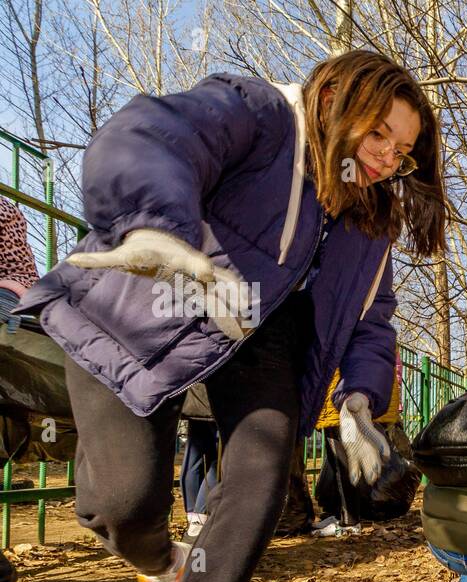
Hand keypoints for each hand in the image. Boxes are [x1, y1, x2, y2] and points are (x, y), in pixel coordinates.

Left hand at [69, 230, 249, 340]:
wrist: (161, 236)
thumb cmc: (141, 249)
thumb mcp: (121, 255)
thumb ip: (100, 259)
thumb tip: (71, 259)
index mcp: (177, 261)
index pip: (191, 263)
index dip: (199, 266)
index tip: (206, 271)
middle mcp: (195, 266)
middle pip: (217, 279)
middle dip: (231, 292)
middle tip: (245, 306)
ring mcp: (205, 273)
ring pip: (227, 286)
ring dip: (241, 300)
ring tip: (253, 316)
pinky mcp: (210, 280)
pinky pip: (228, 290)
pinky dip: (240, 301)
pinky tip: (250, 316)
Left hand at [337, 392, 390, 484]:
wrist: (352, 414)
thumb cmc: (356, 407)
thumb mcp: (356, 403)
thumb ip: (355, 404)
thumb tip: (353, 404)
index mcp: (371, 431)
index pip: (379, 441)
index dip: (382, 448)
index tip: (385, 456)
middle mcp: (370, 444)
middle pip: (376, 456)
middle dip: (376, 465)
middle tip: (376, 475)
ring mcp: (362, 450)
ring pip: (368, 463)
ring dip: (369, 472)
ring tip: (369, 481)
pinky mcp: (353, 454)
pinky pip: (355, 465)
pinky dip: (355, 473)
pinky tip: (354, 481)